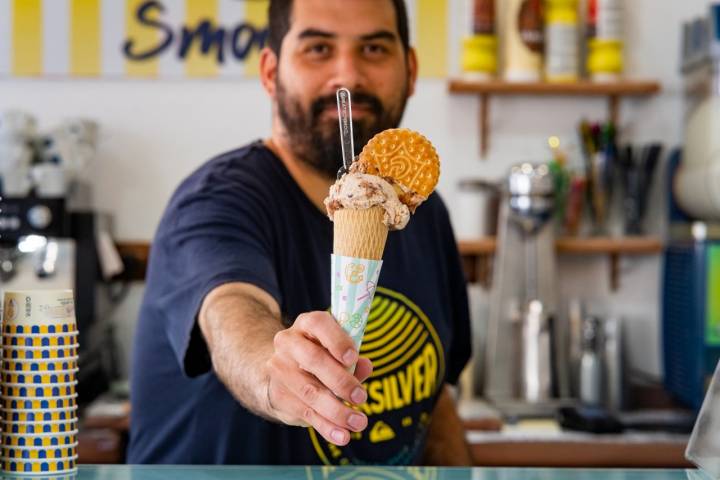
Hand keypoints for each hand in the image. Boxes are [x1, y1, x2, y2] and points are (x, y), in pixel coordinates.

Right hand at [266, 311, 372, 445]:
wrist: (283, 372)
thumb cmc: (320, 356)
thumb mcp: (337, 351)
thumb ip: (352, 358)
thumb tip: (366, 366)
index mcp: (306, 325)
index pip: (318, 324)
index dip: (336, 340)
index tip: (353, 357)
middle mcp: (288, 343)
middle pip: (314, 360)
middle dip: (340, 381)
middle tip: (361, 397)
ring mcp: (280, 369)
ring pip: (310, 391)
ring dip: (337, 410)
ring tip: (358, 422)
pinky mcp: (279, 395)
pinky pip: (305, 413)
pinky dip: (327, 427)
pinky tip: (342, 436)